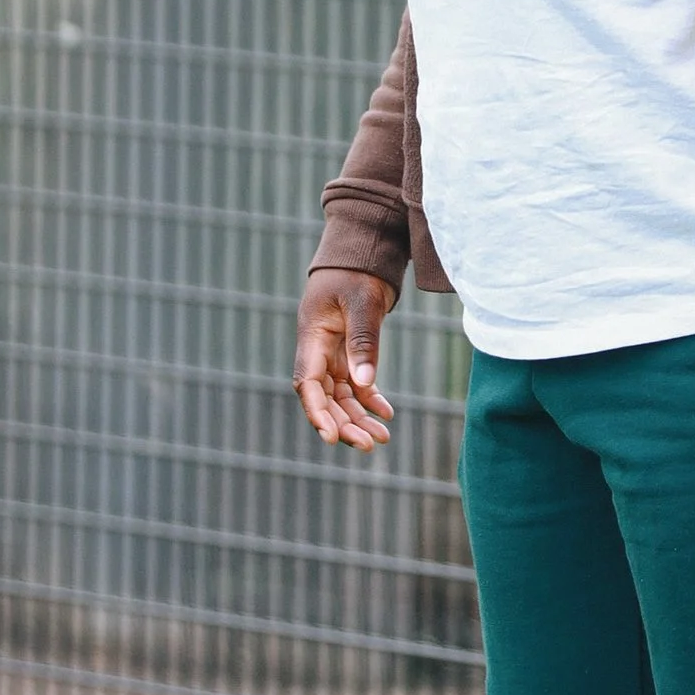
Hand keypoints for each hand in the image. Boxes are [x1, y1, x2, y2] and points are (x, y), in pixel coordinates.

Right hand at [294, 269, 396, 449]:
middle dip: (344, 422)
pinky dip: (369, 398)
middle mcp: (319, 347)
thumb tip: (364, 384)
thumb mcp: (362, 303)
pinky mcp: (349, 349)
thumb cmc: (358, 271)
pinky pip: (356, 382)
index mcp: (312, 335)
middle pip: (325, 395)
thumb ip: (363, 342)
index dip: (317, 412)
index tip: (332, 438)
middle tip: (369, 445)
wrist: (364, 249)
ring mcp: (333, 350)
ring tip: (382, 437)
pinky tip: (386, 413)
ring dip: (358, 416)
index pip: (308, 382)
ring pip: (341, 393)